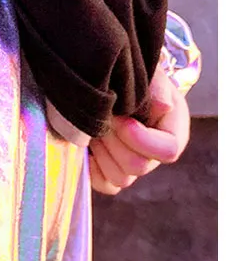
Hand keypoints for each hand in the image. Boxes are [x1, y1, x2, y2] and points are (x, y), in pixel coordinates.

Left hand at [89, 62, 190, 194]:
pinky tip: (86, 145)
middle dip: (114, 141)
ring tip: (94, 129)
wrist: (113, 89)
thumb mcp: (149, 75)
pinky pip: (103, 184)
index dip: (140, 138)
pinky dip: (91, 168)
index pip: (168, 151)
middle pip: (138, 167)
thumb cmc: (135, 81)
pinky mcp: (110, 174)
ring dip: (102, 152)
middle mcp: (154, 156)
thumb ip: (156, 86)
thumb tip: (162, 105)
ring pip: (120, 179)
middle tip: (101, 119)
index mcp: (173, 132)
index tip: (120, 118)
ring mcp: (132, 168)